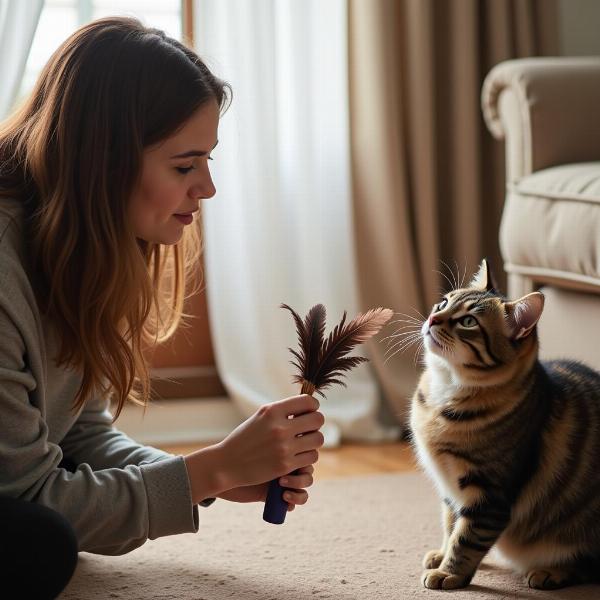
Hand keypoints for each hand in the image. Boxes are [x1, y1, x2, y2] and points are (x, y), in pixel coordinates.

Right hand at [184, 394, 323, 502]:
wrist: (227, 463)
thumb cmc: (246, 437)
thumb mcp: (261, 416)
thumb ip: (284, 410)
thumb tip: (310, 405)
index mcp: (272, 411)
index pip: (308, 402)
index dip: (313, 406)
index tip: (309, 412)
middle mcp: (279, 427)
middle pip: (318, 420)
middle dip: (316, 423)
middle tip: (308, 428)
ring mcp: (283, 447)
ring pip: (318, 440)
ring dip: (313, 441)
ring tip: (304, 442)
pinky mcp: (285, 465)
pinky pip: (311, 457)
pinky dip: (307, 456)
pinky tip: (298, 455)